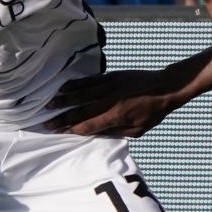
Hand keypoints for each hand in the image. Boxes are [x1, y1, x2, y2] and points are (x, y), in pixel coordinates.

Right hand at [45, 69, 185, 137]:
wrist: (166, 87)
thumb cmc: (153, 113)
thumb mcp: (137, 130)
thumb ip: (116, 132)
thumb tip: (96, 134)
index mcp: (116, 117)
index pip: (88, 125)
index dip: (72, 129)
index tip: (59, 132)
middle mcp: (109, 102)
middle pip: (80, 111)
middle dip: (62, 118)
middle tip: (46, 122)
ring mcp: (109, 87)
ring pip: (81, 94)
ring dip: (63, 100)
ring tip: (48, 104)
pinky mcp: (110, 77)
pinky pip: (89, 80)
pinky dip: (75, 84)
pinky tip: (64, 87)